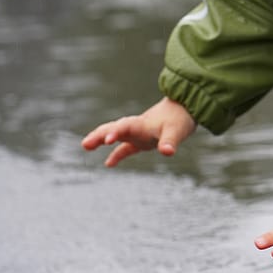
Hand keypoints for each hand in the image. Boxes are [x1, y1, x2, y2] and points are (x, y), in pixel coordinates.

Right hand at [81, 97, 196, 166]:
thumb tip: (167, 152)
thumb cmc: (180, 118)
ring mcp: (137, 133)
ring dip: (101, 140)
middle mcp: (136, 127)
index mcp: (141, 124)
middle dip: (99, 135)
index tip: (107, 139)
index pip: (125, 127)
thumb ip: (170, 141)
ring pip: (115, 135)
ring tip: (86, 146)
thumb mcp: (177, 131)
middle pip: (113, 129)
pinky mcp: (142, 140)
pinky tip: (108, 164)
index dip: (115, 132)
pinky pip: (126, 148)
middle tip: (86, 144)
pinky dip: (117, 154)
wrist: (187, 108)